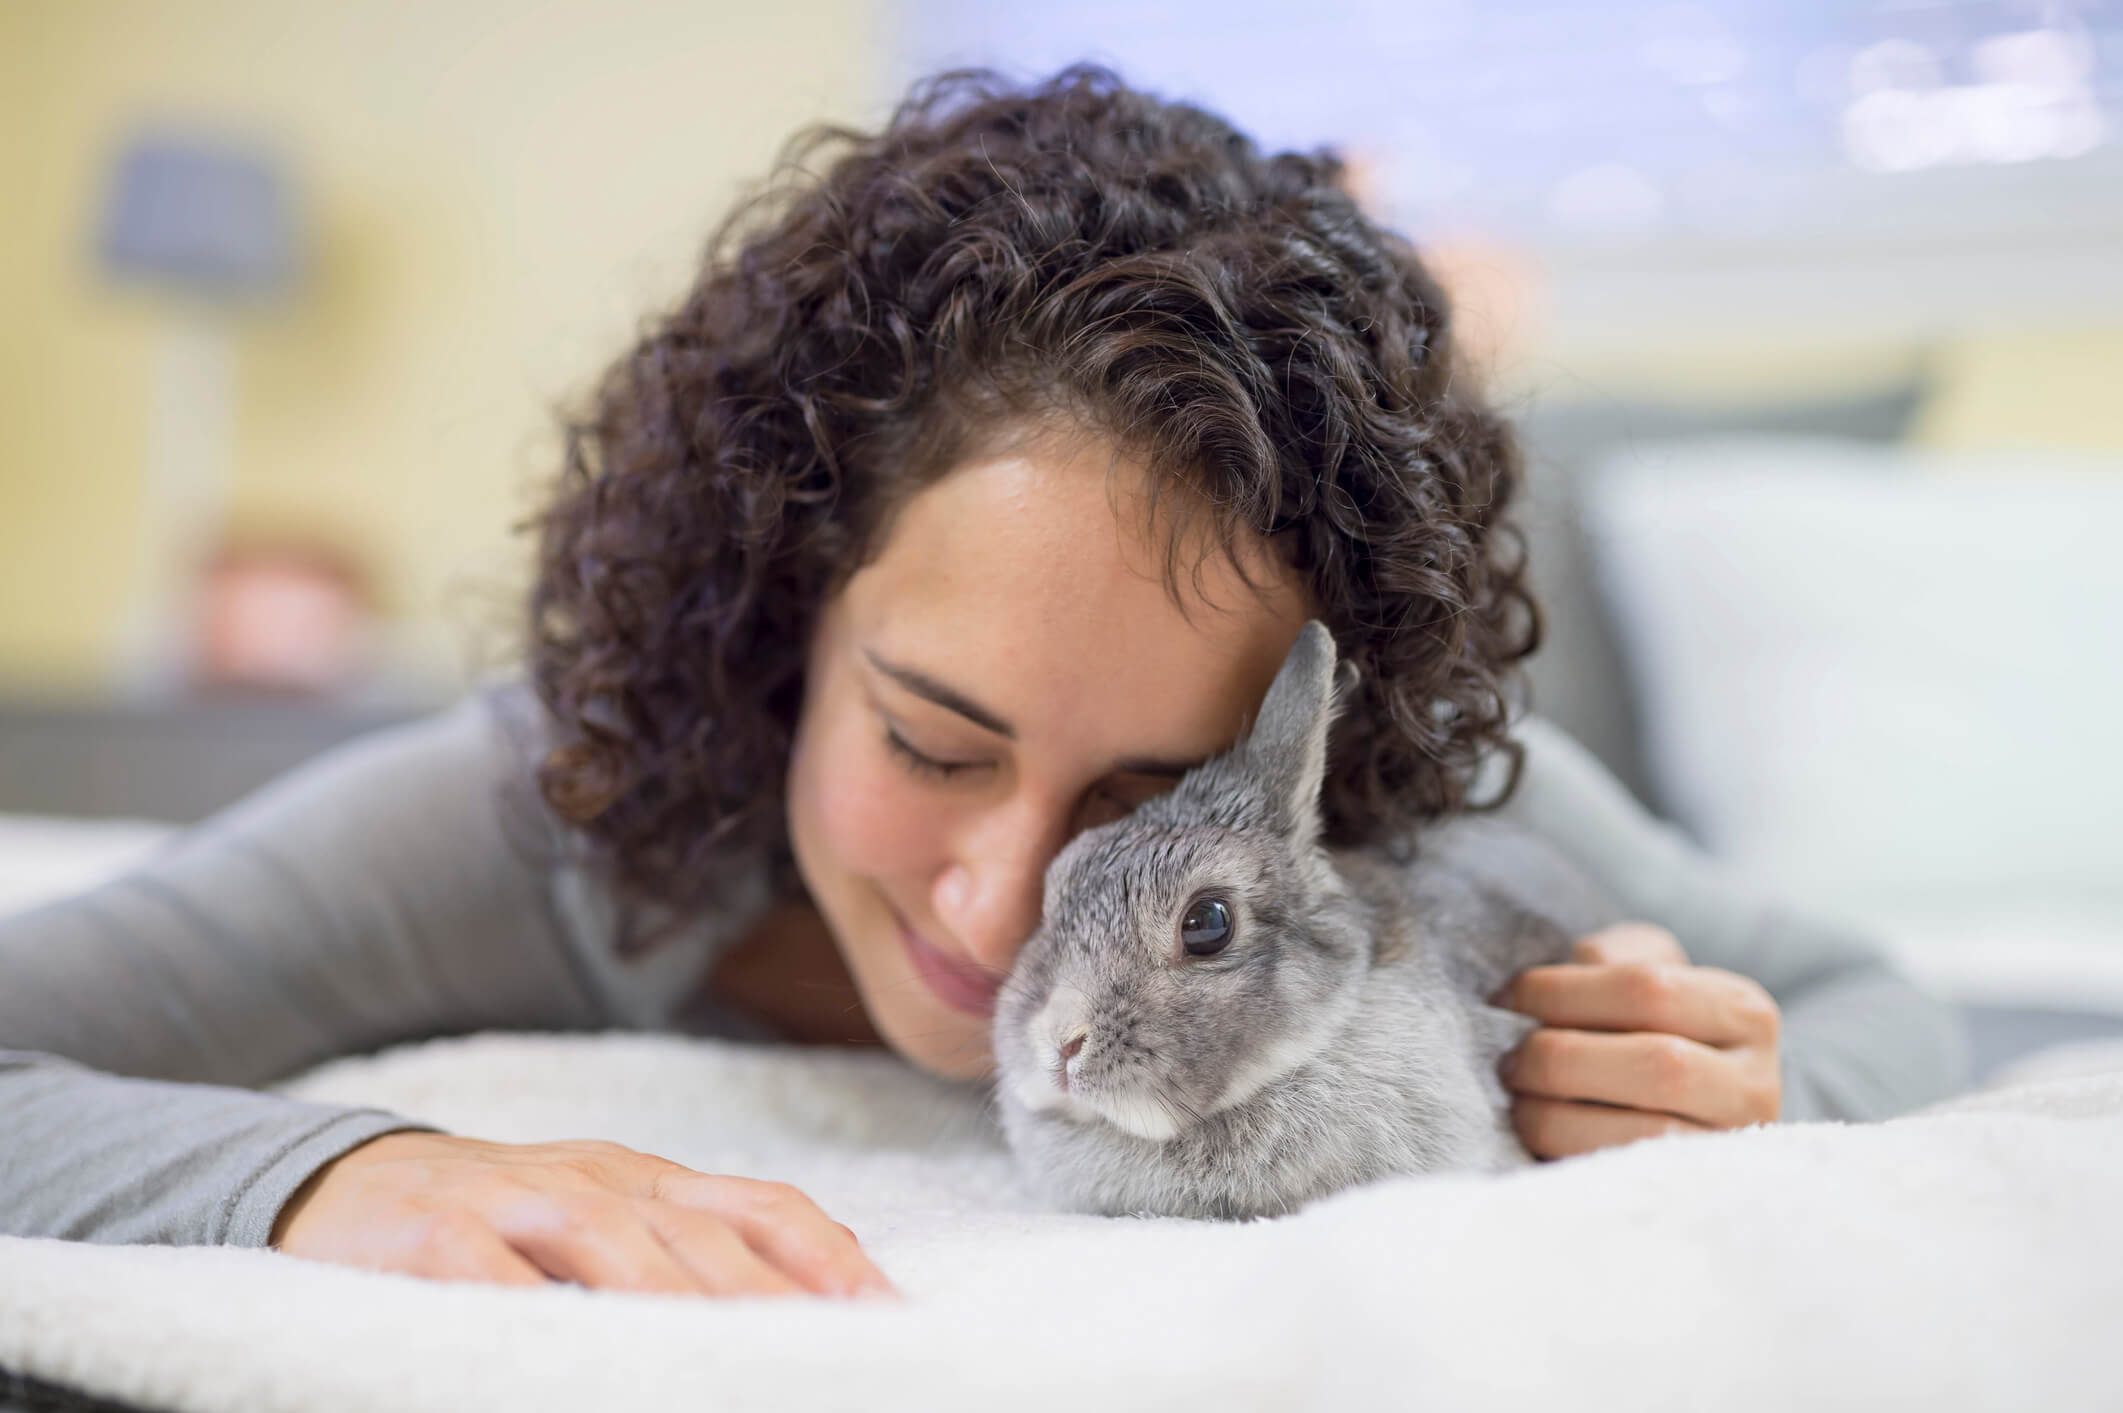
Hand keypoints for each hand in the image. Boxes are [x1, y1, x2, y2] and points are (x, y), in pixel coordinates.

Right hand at [269, 1131, 898, 1300]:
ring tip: (730, 1355)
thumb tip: (805, 1305)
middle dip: (771, 1294)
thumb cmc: (500, 1222)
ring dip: (673, 1298)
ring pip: (610, 1239)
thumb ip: (688, 1255)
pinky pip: (487, 1270)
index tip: (887, 1313)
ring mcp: (512, 1198)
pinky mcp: (432, 1234)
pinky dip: (530, 1302)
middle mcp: (595, 1179)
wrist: (341, 1181)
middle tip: (831, 1350)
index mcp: (647, 1179)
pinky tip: (564, 1347)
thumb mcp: (602, 1224)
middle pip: (700, 1232)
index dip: (828, 1257)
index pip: (760, 1207)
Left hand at [1490, 924, 1780, 1159]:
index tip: (1506, 999)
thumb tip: (1562, 977)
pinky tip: (1537, 1133)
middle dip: (1561, 1059)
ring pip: (1648, 1134)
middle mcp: (1755, 1084)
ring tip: (1519, 1098)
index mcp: (1745, 1012)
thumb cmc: (1644, 1025)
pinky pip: (1629, 1180)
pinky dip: (1569, 1155)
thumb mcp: (1642, 970)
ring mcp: (1734, 1148)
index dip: (1562, 991)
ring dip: (1557, 1114)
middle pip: (1658, 1065)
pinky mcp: (1698, 1194)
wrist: (1683, 1105)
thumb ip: (1610, 958)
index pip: (1649, 989)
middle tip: (1509, 1060)